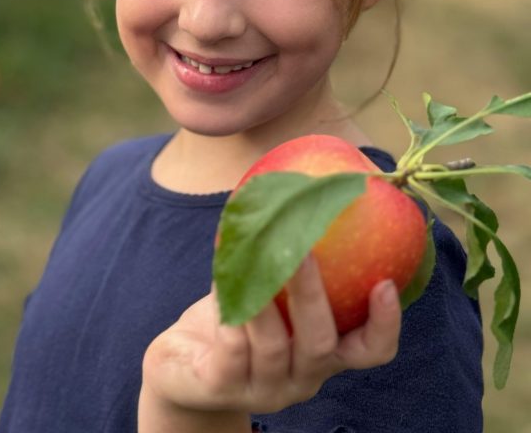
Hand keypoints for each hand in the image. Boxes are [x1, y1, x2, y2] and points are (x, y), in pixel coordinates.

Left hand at [139, 254, 400, 427]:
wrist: (185, 365)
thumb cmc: (240, 314)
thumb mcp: (272, 288)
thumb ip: (294, 255)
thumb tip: (309, 183)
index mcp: (325, 353)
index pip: (370, 351)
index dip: (384, 323)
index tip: (386, 283)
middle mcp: (302, 377)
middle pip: (321, 345)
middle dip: (313, 296)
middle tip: (304, 252)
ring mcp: (263, 388)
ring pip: (272, 346)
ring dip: (265, 299)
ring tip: (255, 257)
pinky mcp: (222, 387)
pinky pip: (230, 348)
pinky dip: (228, 309)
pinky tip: (222, 277)